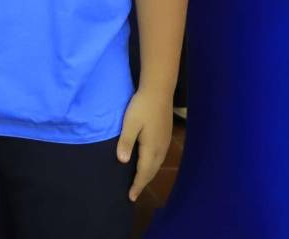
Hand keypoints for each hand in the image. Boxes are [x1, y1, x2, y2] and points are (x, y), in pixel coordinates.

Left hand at [117, 86, 172, 200]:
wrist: (158, 91)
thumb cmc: (141, 107)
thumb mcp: (130, 123)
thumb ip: (126, 142)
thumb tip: (123, 162)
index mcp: (151, 148)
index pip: (143, 172)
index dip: (137, 185)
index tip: (131, 197)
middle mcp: (161, 148)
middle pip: (151, 171)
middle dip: (142, 183)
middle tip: (133, 194)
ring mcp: (165, 142)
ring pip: (156, 164)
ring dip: (148, 174)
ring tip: (139, 182)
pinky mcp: (165, 136)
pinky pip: (159, 157)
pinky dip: (152, 165)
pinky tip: (147, 163)